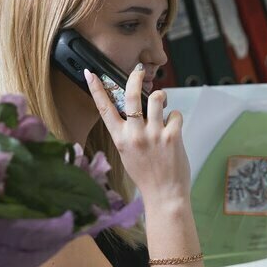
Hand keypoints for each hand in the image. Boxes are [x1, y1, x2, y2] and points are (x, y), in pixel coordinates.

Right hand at [84, 66, 189, 204]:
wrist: (164, 195)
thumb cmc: (146, 175)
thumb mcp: (127, 154)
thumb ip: (127, 133)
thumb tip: (134, 111)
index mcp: (120, 139)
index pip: (104, 108)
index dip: (96, 88)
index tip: (90, 72)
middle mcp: (134, 134)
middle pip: (131, 95)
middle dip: (135, 77)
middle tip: (139, 71)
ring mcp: (153, 135)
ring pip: (157, 98)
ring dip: (161, 97)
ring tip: (162, 104)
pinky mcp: (172, 137)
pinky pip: (175, 114)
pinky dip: (176, 117)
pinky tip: (173, 127)